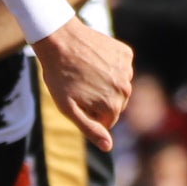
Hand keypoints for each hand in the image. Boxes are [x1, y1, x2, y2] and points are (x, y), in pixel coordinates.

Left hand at [33, 18, 133, 147]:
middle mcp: (126, 89)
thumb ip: (90, 129)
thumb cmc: (59, 75)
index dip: (89, 112)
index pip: (106, 121)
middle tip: (79, 84)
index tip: (75, 99)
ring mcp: (127, 69)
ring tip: (85, 71)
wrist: (59, 38)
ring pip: (118, 85)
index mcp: (113, 106)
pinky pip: (121, 67)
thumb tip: (109, 147)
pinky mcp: (126, 54)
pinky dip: (110, 65)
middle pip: (115, 104)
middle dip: (99, 99)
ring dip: (105, 82)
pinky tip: (94, 59)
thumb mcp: (68, 108)